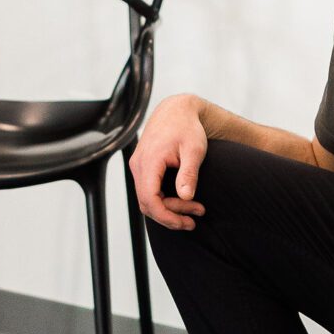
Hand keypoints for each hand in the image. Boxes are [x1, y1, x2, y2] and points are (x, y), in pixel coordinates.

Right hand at [130, 93, 207, 229]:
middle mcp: (139, 165)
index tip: (187, 223)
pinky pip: (148, 191)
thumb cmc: (187, 128)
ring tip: (194, 211)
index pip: (150, 199)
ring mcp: (138, 166)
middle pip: (147, 203)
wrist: (177, 111)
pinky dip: (164, 200)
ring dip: (168, 209)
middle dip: (170, 216)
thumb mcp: (194, 150)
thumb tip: (185, 196)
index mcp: (149, 161)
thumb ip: (189, 173)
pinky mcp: (143, 168)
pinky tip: (183, 201)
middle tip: (195, 219)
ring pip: (147, 199)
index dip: (167, 217)